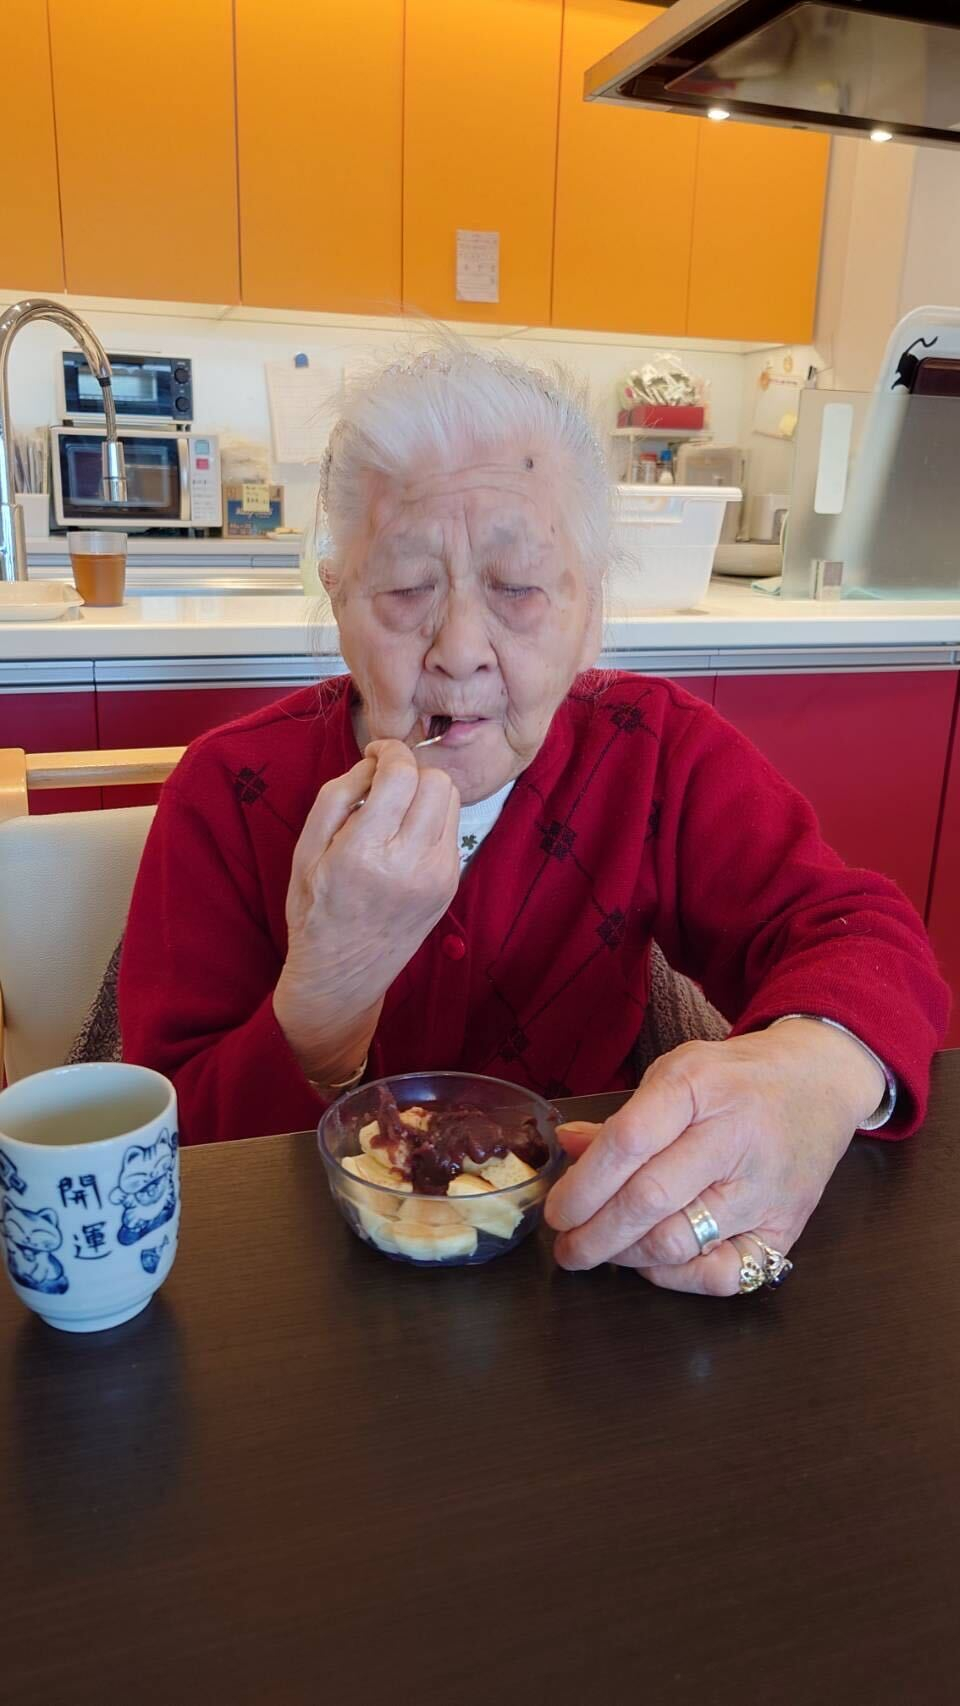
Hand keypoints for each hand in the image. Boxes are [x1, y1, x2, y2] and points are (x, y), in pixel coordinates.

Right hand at [274, 740, 459, 1080]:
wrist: (342, 976)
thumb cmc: (315, 912)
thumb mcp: (305, 850)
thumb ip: (337, 797)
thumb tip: (373, 763)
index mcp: (365, 853)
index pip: (401, 775)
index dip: (390, 751)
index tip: (376, 754)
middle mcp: (409, 864)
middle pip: (437, 781)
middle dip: (411, 771)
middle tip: (385, 782)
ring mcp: (437, 877)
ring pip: (451, 801)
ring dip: (425, 793)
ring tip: (395, 810)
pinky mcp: (450, 886)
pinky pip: (451, 829)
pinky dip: (431, 821)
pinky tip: (404, 838)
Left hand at [544, 1020, 885, 1295]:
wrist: (820, 1084)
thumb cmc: (735, 1079)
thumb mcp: (676, 1073)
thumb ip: (624, 1118)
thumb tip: (568, 1149)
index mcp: (699, 1085)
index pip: (629, 1141)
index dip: (583, 1185)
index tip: (555, 1211)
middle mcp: (735, 1136)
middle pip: (649, 1199)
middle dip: (595, 1234)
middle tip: (567, 1249)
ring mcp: (764, 1187)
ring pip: (679, 1242)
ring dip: (628, 1256)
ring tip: (605, 1250)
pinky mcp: (786, 1227)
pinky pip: (724, 1274)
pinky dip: (679, 1279)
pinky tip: (656, 1264)